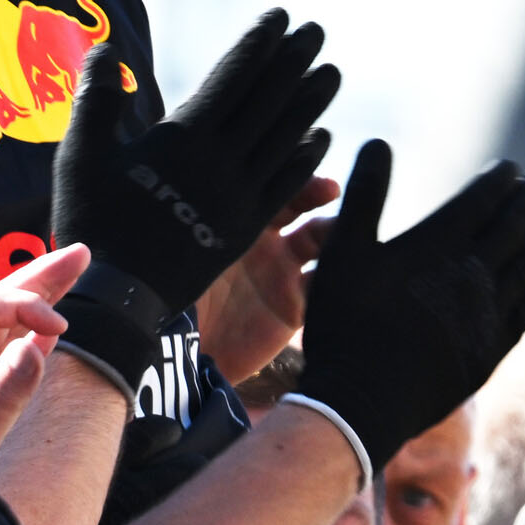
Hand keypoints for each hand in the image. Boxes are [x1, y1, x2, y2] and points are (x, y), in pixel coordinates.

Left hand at [0, 245, 88, 492]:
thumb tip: (35, 350)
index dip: (16, 307)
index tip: (57, 324)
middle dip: (33, 281)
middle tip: (77, 256)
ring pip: (0, 329)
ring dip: (37, 302)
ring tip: (73, 273)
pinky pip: (3, 357)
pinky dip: (30, 339)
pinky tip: (52, 326)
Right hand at [47, 11, 338, 384]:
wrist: (117, 297)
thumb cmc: (92, 221)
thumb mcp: (81, 154)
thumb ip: (97, 97)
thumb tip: (104, 46)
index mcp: (183, 137)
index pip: (233, 77)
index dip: (259, 43)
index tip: (280, 16)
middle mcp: (220, 162)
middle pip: (269, 100)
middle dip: (294, 61)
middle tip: (317, 31)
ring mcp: (238, 196)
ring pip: (286, 139)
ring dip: (311, 103)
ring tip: (331, 73)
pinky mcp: (245, 227)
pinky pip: (285, 185)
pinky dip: (306, 158)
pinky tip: (320, 139)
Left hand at [192, 177, 336, 382]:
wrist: (173, 358)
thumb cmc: (174, 297)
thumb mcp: (191, 254)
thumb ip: (212, 223)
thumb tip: (212, 181)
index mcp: (232, 220)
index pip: (266, 186)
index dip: (283, 175)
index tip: (297, 166)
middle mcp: (261, 241)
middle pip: (300, 205)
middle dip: (317, 194)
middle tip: (330, 190)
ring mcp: (281, 274)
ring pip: (322, 244)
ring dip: (338, 236)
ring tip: (347, 233)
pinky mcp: (293, 310)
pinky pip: (326, 288)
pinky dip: (341, 281)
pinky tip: (351, 273)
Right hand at [290, 141, 524, 470]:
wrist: (363, 401)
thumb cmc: (344, 323)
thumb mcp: (342, 252)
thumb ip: (364, 195)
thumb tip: (379, 142)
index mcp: (438, 244)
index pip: (482, 199)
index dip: (500, 180)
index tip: (511, 167)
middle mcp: (472, 274)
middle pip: (513, 228)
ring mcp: (486, 314)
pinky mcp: (490, 351)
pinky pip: (524, 313)